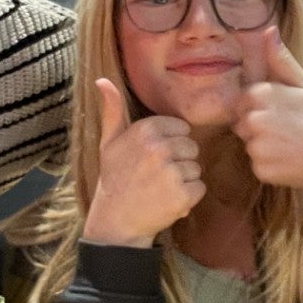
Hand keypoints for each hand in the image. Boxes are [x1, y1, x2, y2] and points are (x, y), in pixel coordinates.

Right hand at [82, 78, 204, 246]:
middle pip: (191, 147)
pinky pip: (200, 188)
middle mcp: (159, 147)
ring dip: (184, 181)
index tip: (152, 159)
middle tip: (157, 176)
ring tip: (160, 189)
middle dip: (179, 162)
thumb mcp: (109, 142)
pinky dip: (188, 198)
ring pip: (196, 168)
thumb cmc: (114, 179)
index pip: (181, 129)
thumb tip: (102, 80)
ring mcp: (172, 171)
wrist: (115, 221)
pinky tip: (168, 201)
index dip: (170, 144)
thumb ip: (112, 110)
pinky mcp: (182, 194)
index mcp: (145, 129)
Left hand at [233, 28, 302, 195]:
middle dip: (261, 127)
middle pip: (243, 123)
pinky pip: (258, 166)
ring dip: (266, 147)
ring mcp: (257, 146)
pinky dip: (272, 167)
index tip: (286, 114)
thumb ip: (282, 60)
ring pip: (250, 145)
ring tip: (294, 146)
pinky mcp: (262, 170)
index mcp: (262, 93)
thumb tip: (268, 30)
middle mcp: (254, 119)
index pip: (244, 101)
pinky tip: (293, 162)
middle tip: (292, 131)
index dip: (264, 107)